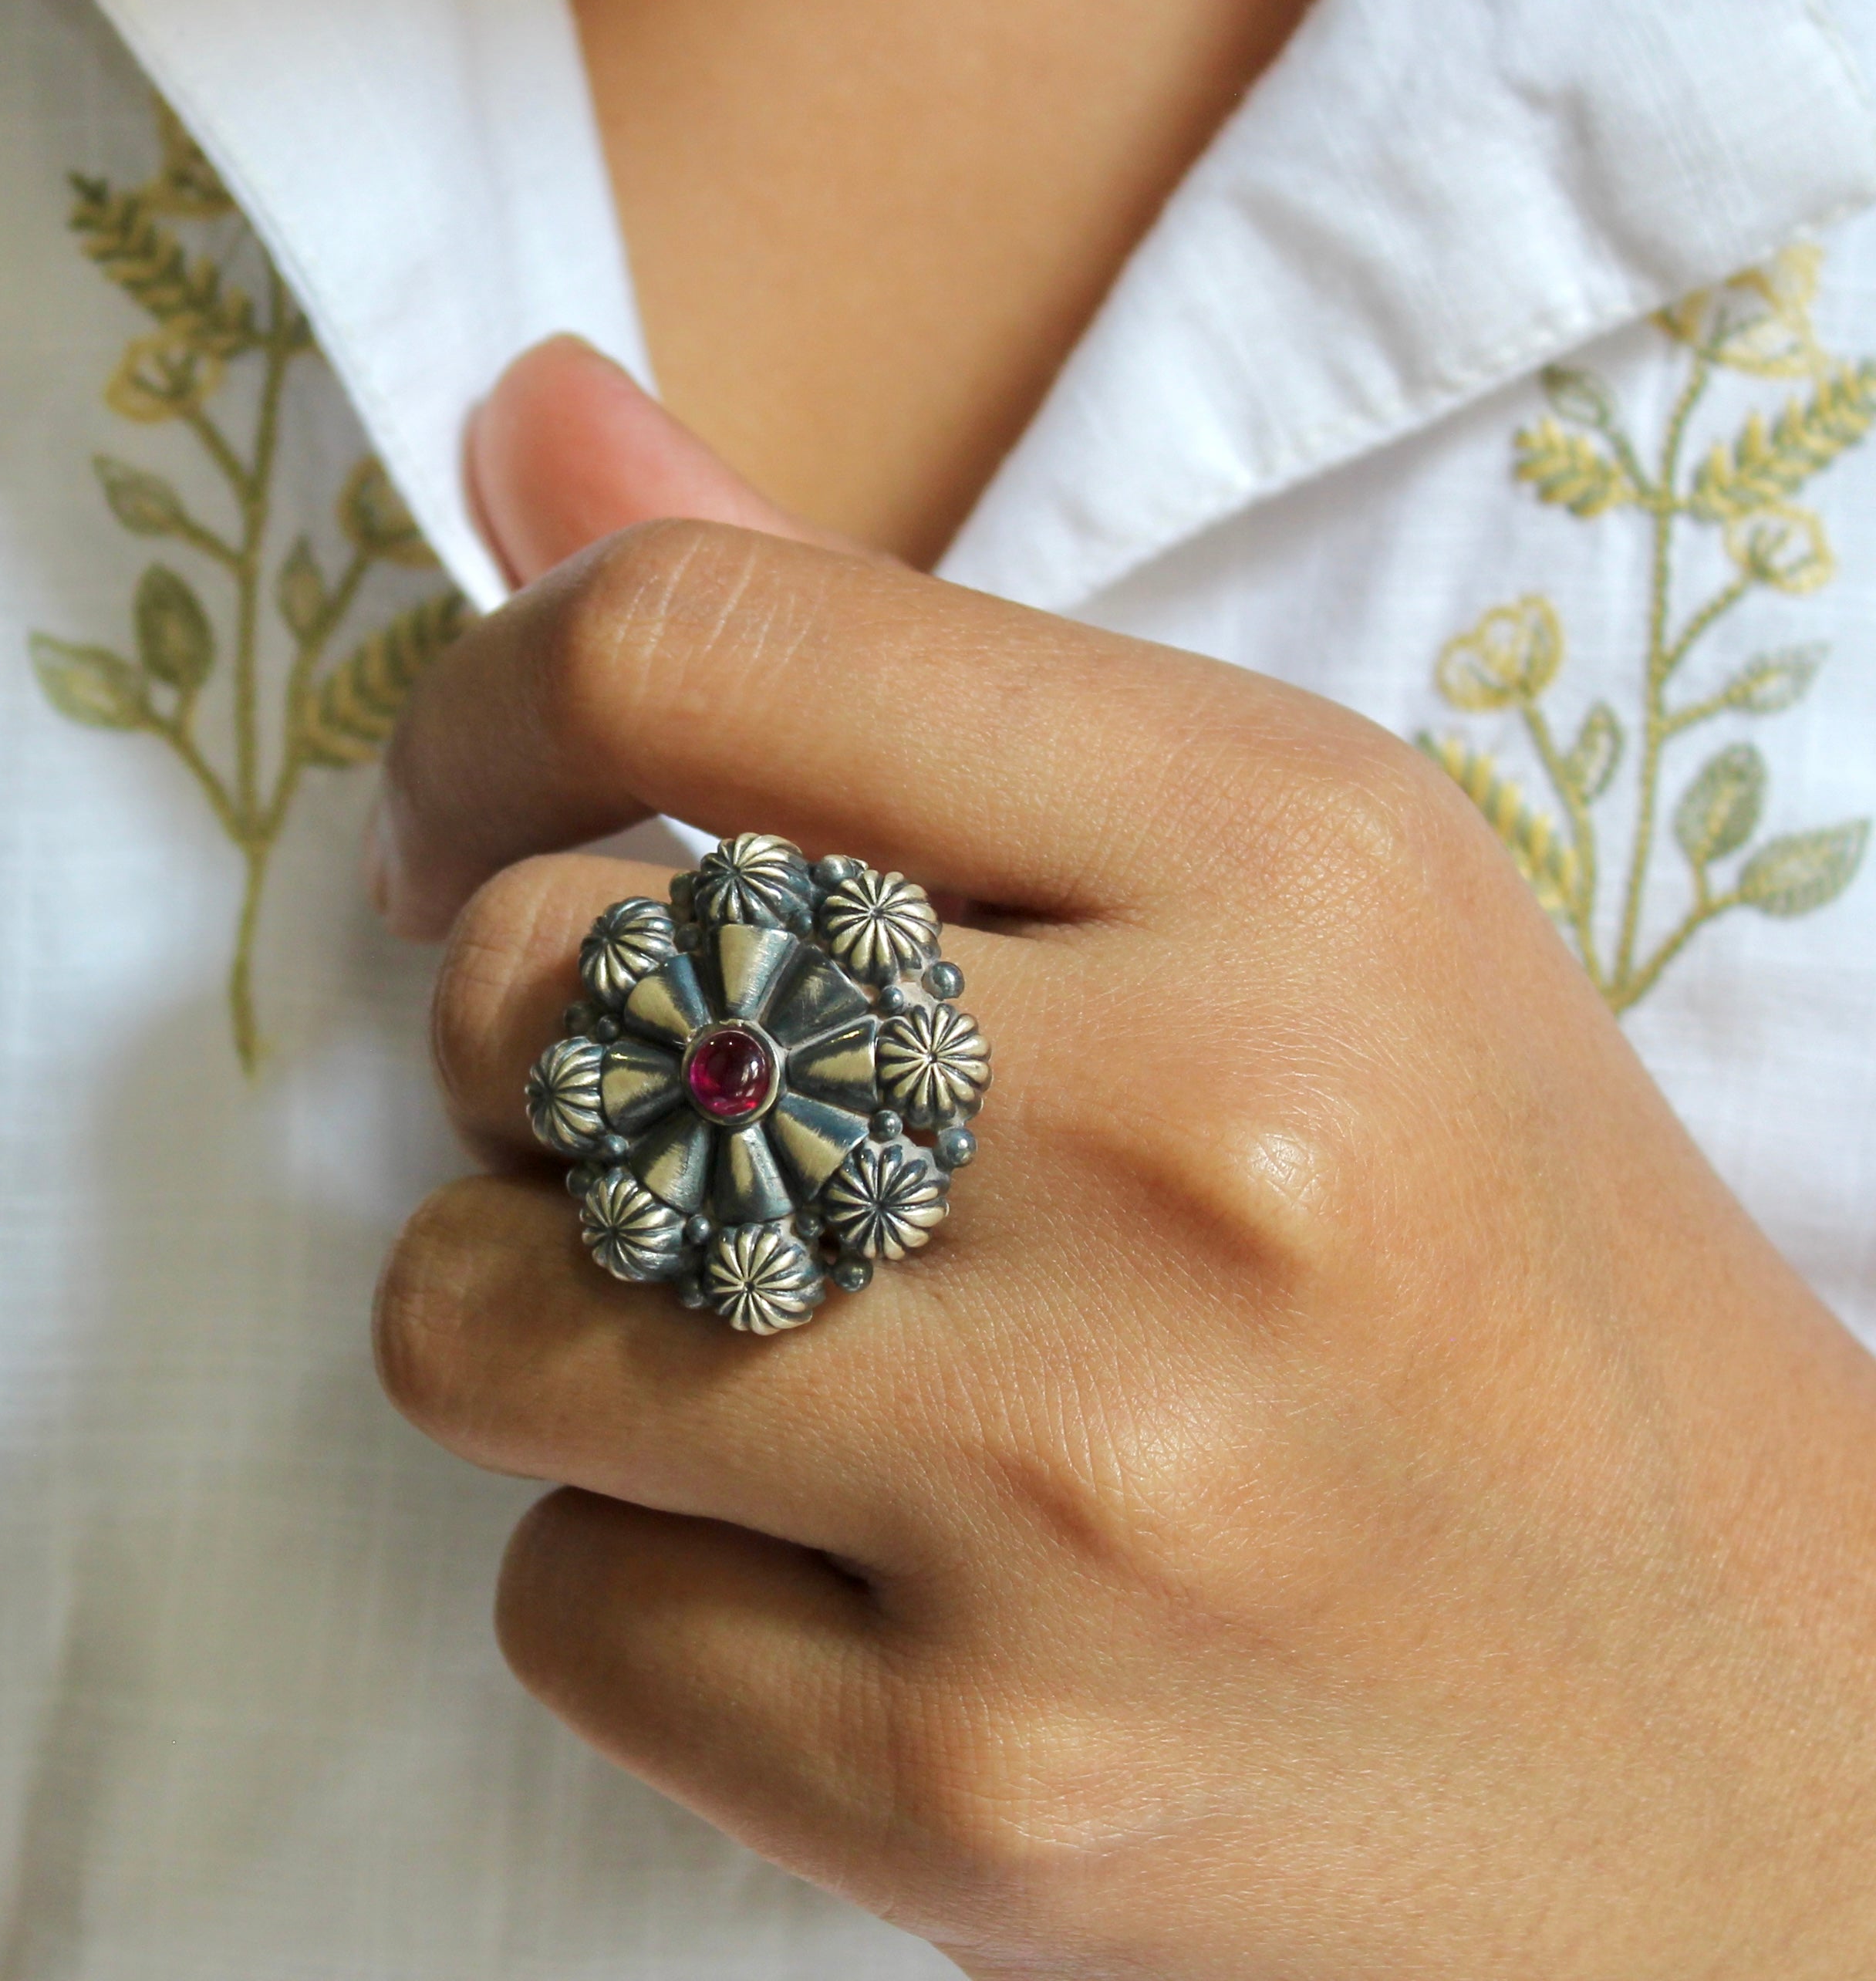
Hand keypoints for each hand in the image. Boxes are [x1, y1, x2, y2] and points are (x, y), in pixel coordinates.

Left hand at [372, 344, 1875, 1977]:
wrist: (1749, 1744)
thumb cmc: (1475, 1263)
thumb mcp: (1272, 882)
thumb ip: (861, 651)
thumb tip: (521, 412)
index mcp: (1280, 852)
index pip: (690, 643)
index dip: (478, 715)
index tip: (457, 822)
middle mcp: (1189, 1146)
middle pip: (530, 996)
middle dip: (539, 1064)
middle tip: (699, 1132)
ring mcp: (1081, 1489)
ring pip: (465, 1316)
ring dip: (548, 1321)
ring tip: (771, 1361)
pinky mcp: (987, 1791)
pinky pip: (559, 1604)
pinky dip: (646, 1579)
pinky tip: (852, 1582)